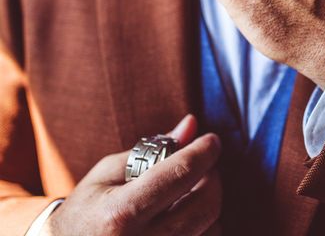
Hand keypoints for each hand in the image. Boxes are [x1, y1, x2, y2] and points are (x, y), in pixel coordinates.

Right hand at [43, 115, 221, 235]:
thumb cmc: (86, 210)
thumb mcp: (108, 173)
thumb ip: (153, 149)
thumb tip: (191, 125)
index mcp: (121, 214)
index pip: (179, 174)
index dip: (202, 152)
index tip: (211, 140)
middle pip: (205, 205)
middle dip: (211, 177)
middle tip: (202, 165)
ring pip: (212, 227)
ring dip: (209, 202)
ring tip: (190, 190)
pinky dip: (205, 224)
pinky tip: (186, 214)